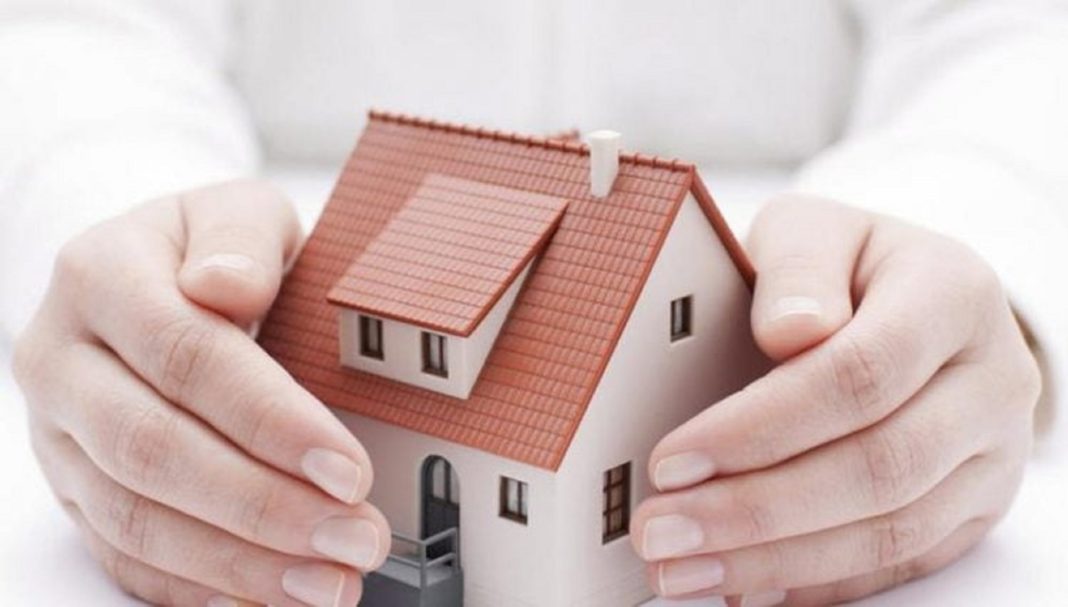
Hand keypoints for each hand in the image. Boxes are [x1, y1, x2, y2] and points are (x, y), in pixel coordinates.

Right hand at [13, 181, 390, 606]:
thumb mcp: (239, 212)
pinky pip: (122, 554)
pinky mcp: (72, 487)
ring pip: (134, 518)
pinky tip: (266, 598)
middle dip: (263, 507)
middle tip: (355, 539)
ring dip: (239, 563)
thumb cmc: (210, 246)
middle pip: (154, 450)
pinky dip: (196, 587)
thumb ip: (240, 237)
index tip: (349, 469)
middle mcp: (61, 358)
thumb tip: (226, 284)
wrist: (151, 274)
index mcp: (100, 275)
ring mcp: (58, 432)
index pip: (187, 357)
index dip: (271, 422)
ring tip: (329, 583)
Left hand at [630, 195, 1040, 605]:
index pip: (858, 375)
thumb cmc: (849, 265)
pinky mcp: (973, 506)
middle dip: (756, 510)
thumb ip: (797, 268)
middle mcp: (989, 380)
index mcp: (953, 294)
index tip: (673, 458)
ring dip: (774, 559)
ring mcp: (990, 453)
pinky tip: (744, 583)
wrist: (918, 300)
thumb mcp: (815, 230)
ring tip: (685, 567)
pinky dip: (817, 581)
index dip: (760, 427)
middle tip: (662, 528)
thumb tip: (791, 333)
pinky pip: (900, 562)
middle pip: (877, 467)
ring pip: (890, 531)